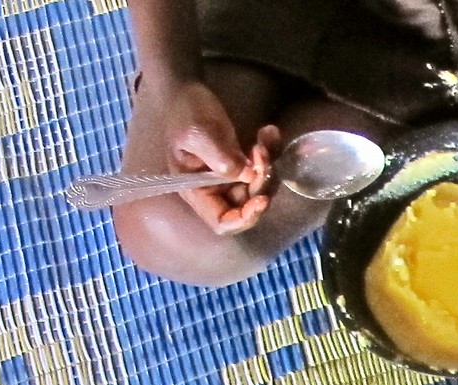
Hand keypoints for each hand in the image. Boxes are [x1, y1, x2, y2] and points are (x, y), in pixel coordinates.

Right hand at [142, 79, 275, 232]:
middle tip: (261, 155)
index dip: (244, 218)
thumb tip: (245, 175)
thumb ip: (220, 157)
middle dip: (260, 185)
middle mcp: (214, 190)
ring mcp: (229, 179)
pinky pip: (262, 168)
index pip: (222, 222)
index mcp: (196, 191)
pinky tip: (269, 132)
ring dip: (267, 167)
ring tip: (264, 140)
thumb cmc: (186, 111)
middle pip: (246, 206)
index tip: (261, 199)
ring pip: (259, 188)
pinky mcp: (242, 165)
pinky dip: (271, 152)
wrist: (188, 90)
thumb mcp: (199, 132)